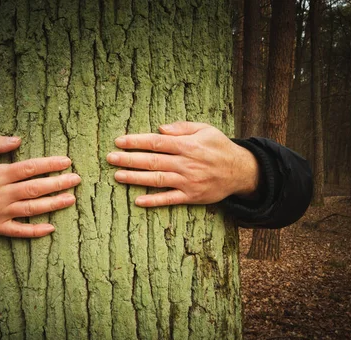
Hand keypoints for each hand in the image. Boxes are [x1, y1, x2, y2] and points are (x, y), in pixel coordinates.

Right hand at [0, 136, 80, 236]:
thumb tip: (18, 139)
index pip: (30, 168)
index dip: (50, 165)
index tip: (67, 161)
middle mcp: (1, 194)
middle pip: (35, 188)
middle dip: (58, 183)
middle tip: (76, 179)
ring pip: (32, 208)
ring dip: (53, 204)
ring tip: (71, 199)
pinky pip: (18, 231)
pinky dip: (35, 231)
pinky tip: (51, 228)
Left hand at [106, 121, 259, 206]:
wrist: (240, 171)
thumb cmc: (220, 147)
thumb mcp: (205, 129)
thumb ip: (182, 128)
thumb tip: (160, 129)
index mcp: (187, 145)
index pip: (156, 142)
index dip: (136, 142)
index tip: (119, 141)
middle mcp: (185, 163)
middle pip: (152, 161)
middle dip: (129, 159)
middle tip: (110, 158)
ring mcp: (187, 182)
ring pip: (157, 179)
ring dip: (135, 178)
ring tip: (117, 176)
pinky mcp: (191, 197)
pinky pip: (169, 199)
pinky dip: (154, 201)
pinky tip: (138, 200)